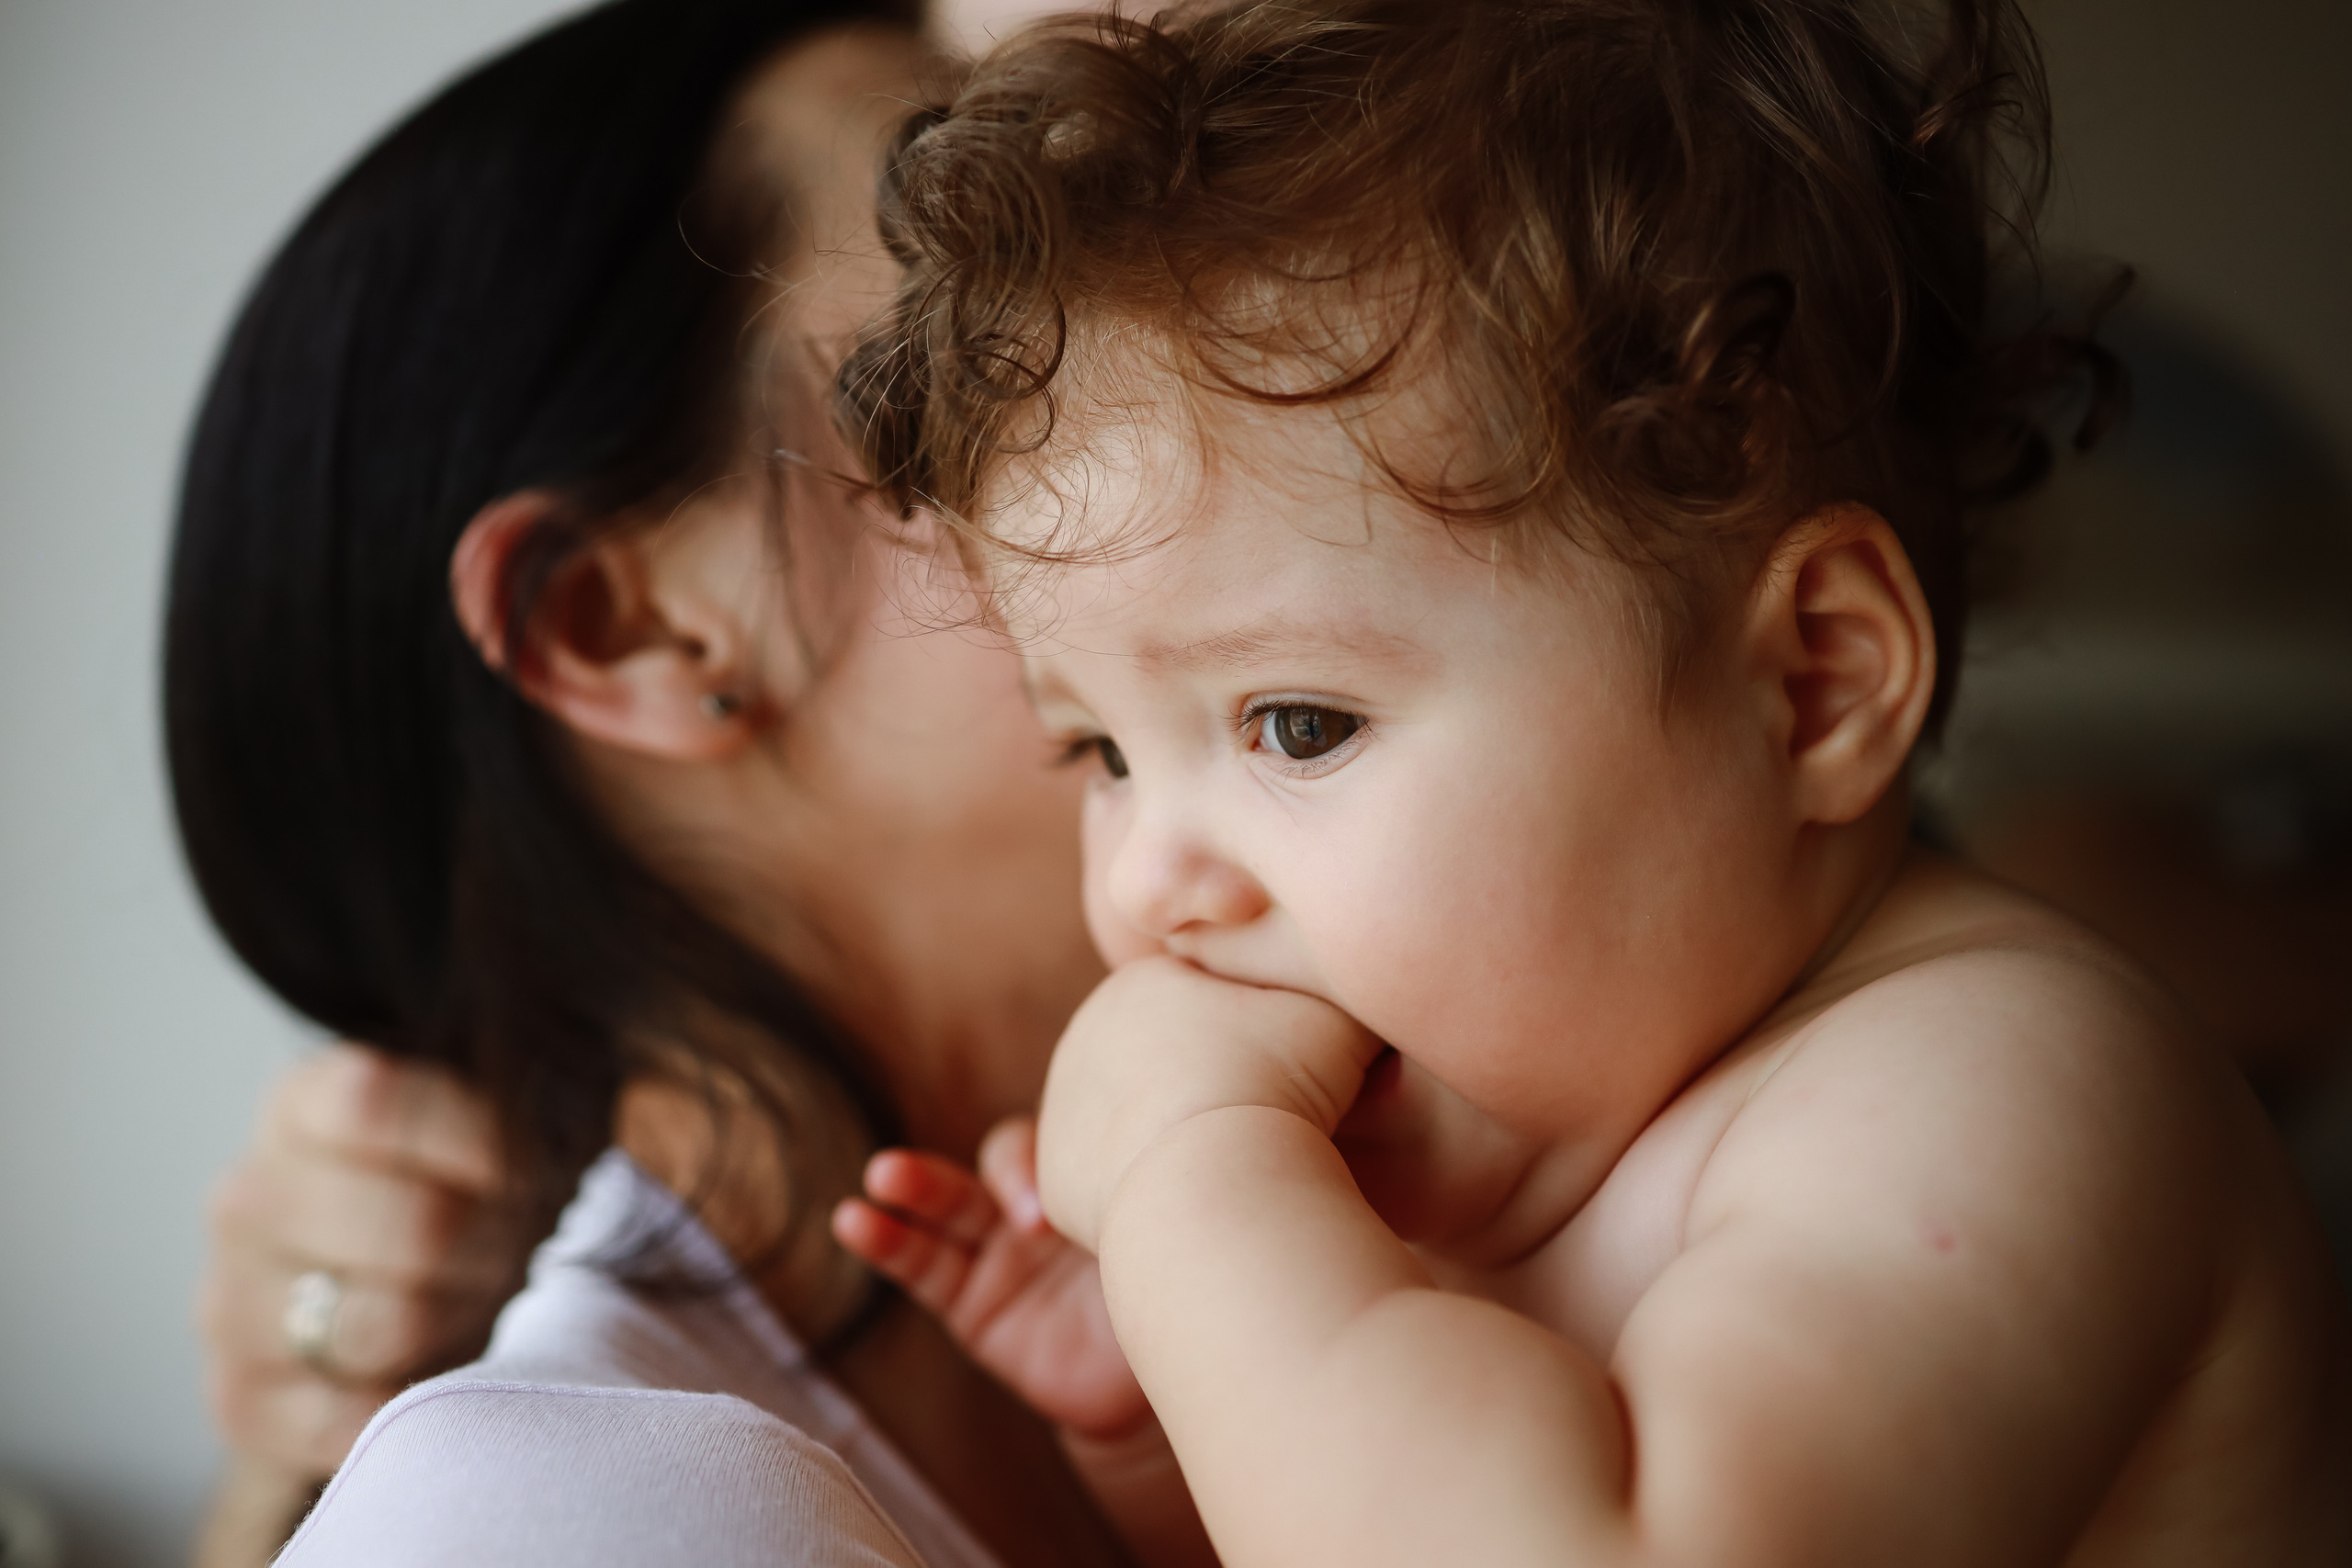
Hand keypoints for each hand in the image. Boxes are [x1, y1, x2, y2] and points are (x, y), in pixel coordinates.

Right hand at [198, 1044, 531, 1479]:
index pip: (374, 1098)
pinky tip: (441, 1373)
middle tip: (527, 1252)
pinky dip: (416, 1404)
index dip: (479, 1136)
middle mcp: (248, 1198)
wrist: (405, 1287)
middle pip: (411, 1225)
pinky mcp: (241, 1400)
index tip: (534, 1166)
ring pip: (385, 1326)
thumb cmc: (464, 1189)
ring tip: (490, 1308)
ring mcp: (229, 1303)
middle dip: (499, 1245)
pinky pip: (343, 1419)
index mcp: (302, 1106)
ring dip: (468, 1323)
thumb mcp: (490, 1121)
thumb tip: (547, 1129)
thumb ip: (511, 1112)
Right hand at [831, 1117, 1148, 1440]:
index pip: (1048, 1145)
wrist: (1158, 1379)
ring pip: (948, 1210)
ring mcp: (999, 1253)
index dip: (1031, 1171)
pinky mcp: (971, 1304)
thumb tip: (1084, 1209)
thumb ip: (1118, 1214)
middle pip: (990, 1167)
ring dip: (912, 1188)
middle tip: (918, 1169)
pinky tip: (854, 1222)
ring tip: (880, 1175)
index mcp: (1083, 1176)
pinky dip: (888, 1243)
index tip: (1040, 1220)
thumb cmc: (1166, 1291)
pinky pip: (924, 1269)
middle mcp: (1035, 1205)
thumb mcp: (1150, 1242)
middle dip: (966, 1163)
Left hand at [1036, 956, 1382, 1250]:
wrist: (1214, 1181)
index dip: (1264, 1035)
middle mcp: (1083, 1037)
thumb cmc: (1280, 1086)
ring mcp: (1062, 1110)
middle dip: (1212, 1085)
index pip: (1209, 1001)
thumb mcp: (1338, 1017)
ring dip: (1181, 1140)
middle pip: (1165, 1062)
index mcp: (1140, 983)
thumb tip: (1358, 988)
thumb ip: (1338, 990)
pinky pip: (1119, 1185)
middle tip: (1270, 1122)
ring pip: (1138, 1123)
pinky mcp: (1055, 1181)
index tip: (1298, 1070)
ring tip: (1238, 1166)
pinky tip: (1199, 1202)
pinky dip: (1158, 1194)